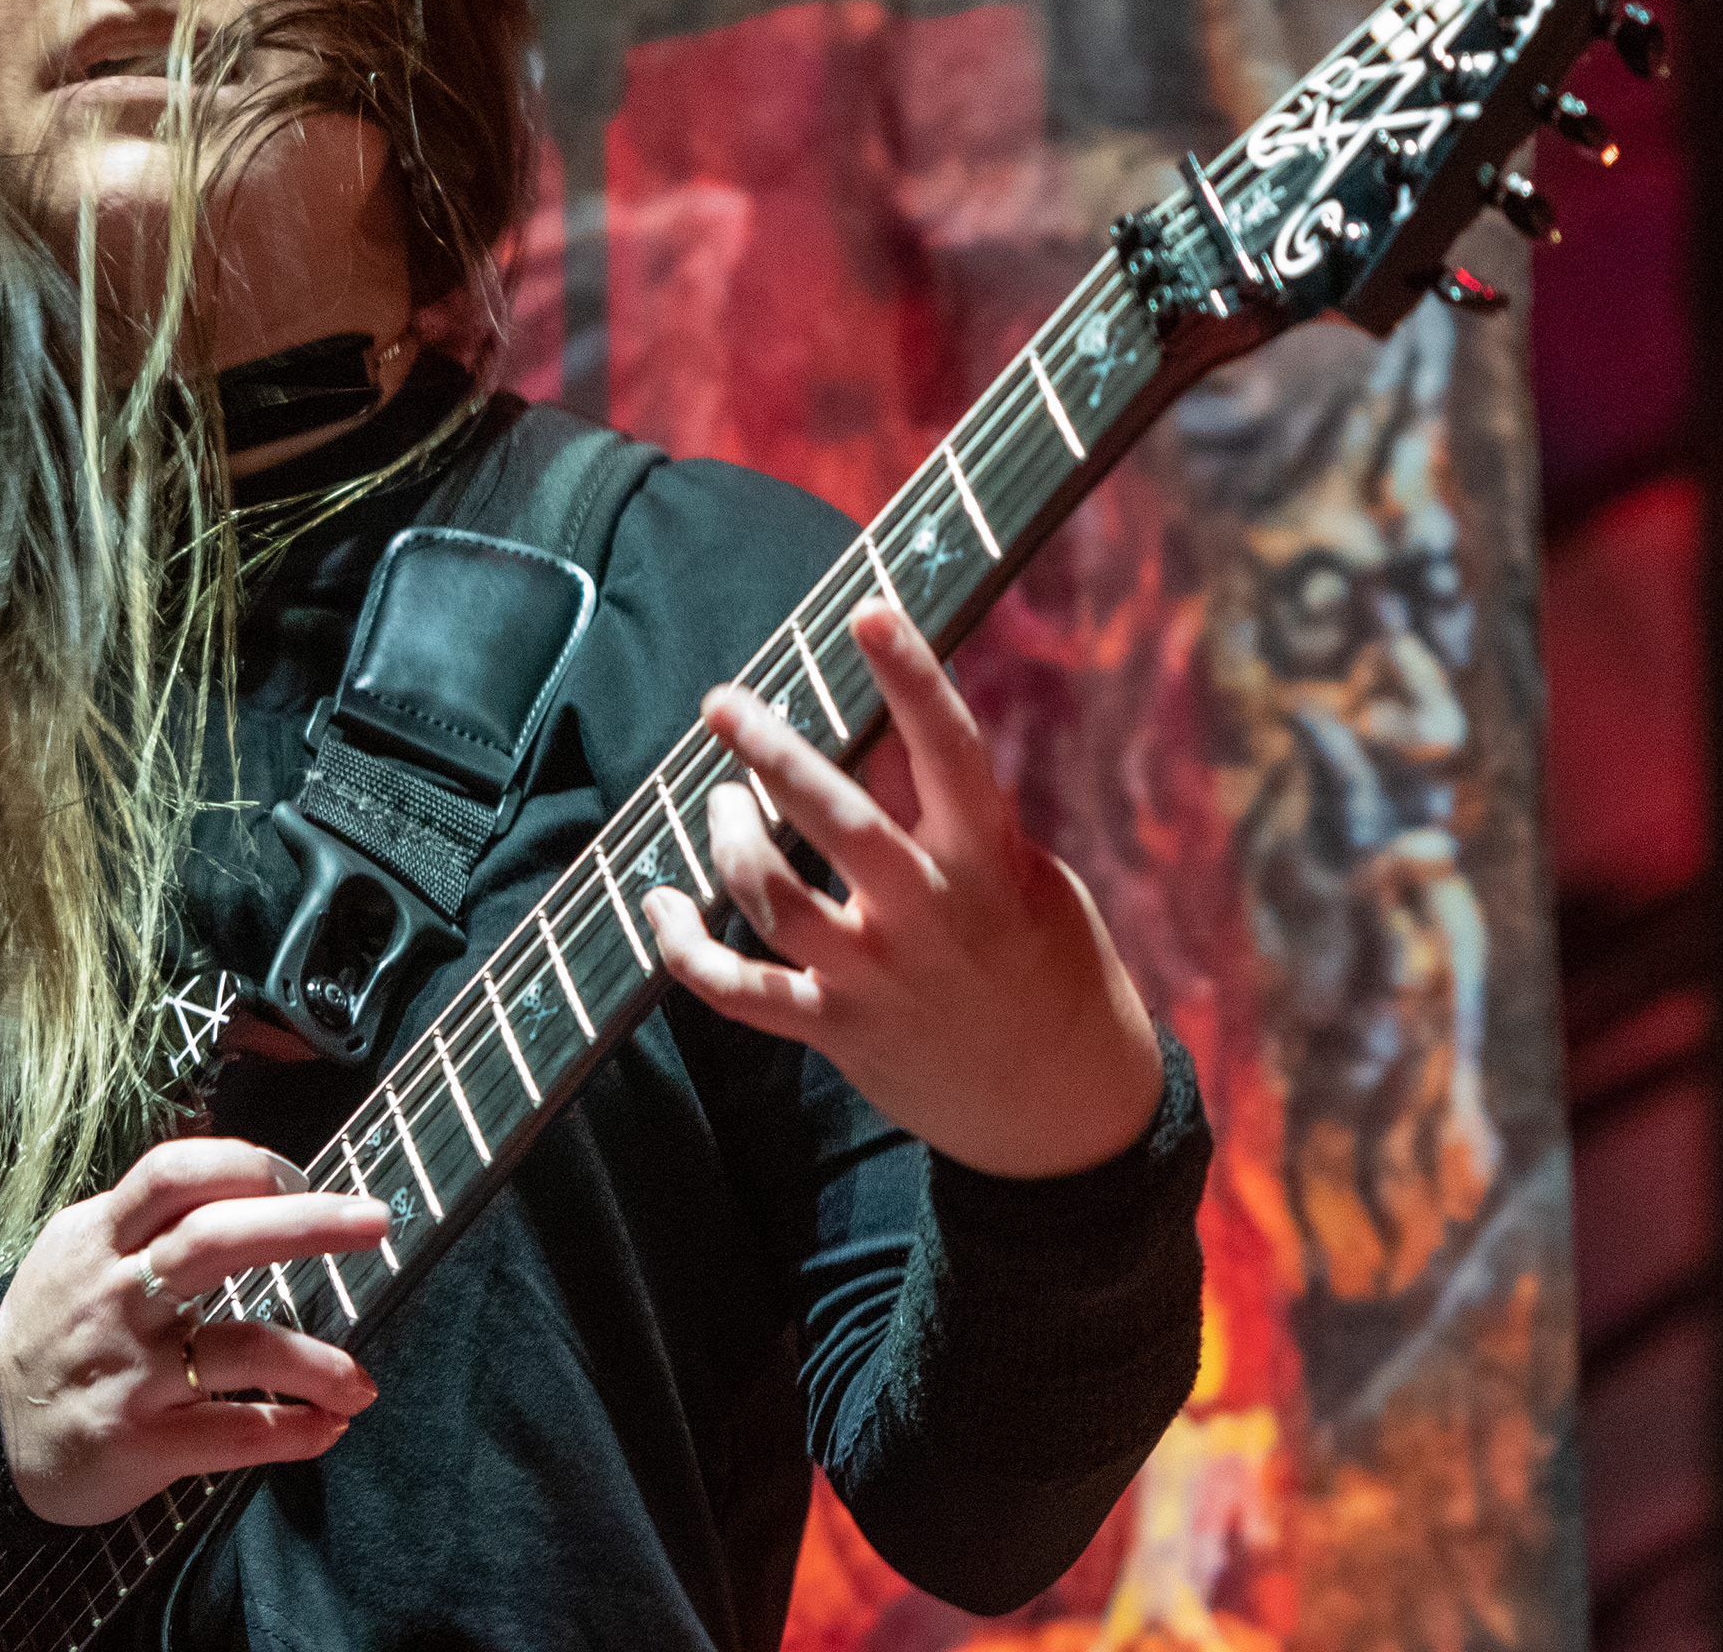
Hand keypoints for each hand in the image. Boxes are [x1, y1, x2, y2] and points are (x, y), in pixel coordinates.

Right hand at [0, 1136, 391, 1525]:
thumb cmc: (55, 1327)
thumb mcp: (78, 1250)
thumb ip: (149, 1214)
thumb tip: (250, 1171)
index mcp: (100, 1239)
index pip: (172, 1176)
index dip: (243, 1164)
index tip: (300, 1176)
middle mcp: (114, 1298)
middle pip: (215, 1239)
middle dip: (306, 1224)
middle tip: (375, 1221)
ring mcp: (128, 1373)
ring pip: (240, 1347)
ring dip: (317, 1362)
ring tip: (362, 1383)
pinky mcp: (138, 1443)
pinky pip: (232, 1434)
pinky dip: (291, 1431)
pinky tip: (328, 1426)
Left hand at [643, 596, 1165, 1178]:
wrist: (1062, 1110)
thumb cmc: (1045, 962)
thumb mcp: (1025, 877)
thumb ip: (948, 814)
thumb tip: (875, 731)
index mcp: (989, 862)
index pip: (949, 751)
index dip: (910, 677)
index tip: (867, 612)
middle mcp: (929, 916)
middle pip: (836, 822)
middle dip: (773, 754)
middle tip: (723, 702)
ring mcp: (877, 978)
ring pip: (773, 899)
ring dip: (729, 840)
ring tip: (719, 805)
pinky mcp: (837, 1032)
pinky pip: (738, 991)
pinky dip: (685, 950)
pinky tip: (660, 909)